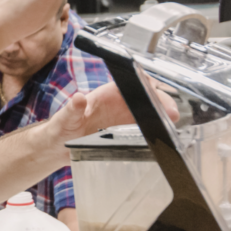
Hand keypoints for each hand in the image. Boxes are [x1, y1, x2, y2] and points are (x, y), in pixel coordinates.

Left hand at [49, 79, 178, 144]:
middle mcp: (117, 106)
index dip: (147, 84)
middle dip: (162, 102)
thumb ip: (71, 110)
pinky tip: (163, 139)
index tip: (157, 92)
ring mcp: (123, 121)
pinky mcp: (124, 136)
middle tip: (173, 115)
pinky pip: (144, 132)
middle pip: (146, 98)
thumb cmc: (59, 130)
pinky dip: (155, 134)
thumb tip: (79, 98)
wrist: (57, 148)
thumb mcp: (64, 120)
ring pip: (149, 114)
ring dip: (162, 118)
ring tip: (172, 126)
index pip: (131, 82)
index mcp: (105, 96)